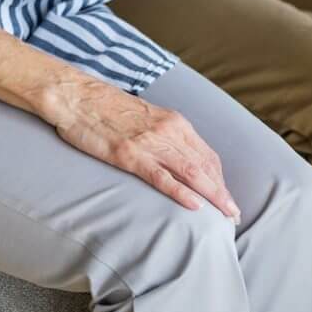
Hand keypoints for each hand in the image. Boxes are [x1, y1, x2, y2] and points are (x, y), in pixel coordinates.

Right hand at [43, 75, 240, 218]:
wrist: (76, 95)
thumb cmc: (105, 106)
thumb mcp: (144, 116)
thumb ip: (163, 134)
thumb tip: (174, 155)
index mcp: (174, 121)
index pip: (208, 155)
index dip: (221, 179)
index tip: (227, 198)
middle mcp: (168, 130)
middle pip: (206, 166)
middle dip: (224, 193)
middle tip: (235, 216)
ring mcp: (150, 143)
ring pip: (192, 173)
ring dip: (213, 196)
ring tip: (226, 217)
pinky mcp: (130, 155)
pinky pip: (162, 177)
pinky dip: (182, 192)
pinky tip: (196, 206)